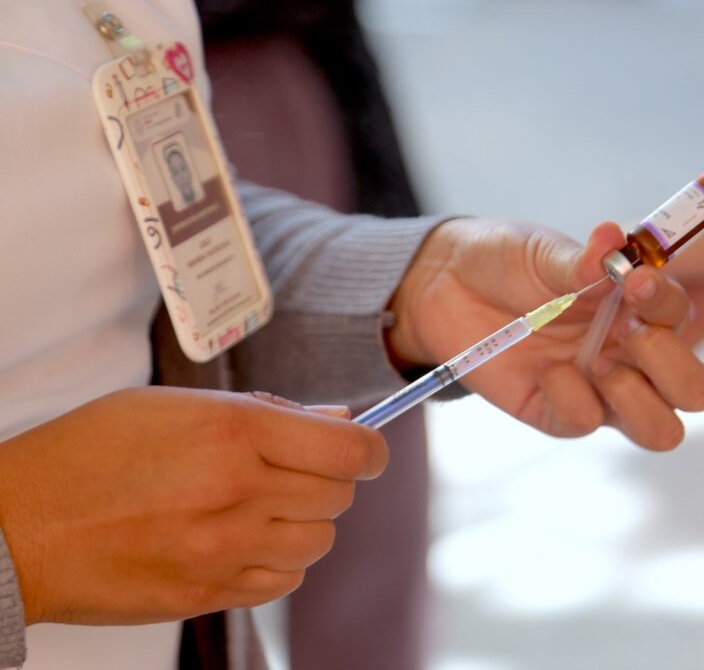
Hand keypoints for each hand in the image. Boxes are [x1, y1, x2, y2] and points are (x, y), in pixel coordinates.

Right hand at [0, 387, 386, 625]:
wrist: (20, 526)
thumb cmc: (93, 453)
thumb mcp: (179, 405)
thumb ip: (270, 414)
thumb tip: (341, 423)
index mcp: (234, 433)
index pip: (351, 451)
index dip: (370, 449)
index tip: (364, 450)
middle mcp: (237, 493)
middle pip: (340, 496)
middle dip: (329, 479)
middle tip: (290, 469)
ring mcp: (223, 552)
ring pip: (319, 542)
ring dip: (305, 521)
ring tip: (258, 504)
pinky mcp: (208, 595)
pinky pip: (283, 582)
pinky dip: (278, 561)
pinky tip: (242, 540)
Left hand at [387, 218, 703, 449]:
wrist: (445, 285)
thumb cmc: (505, 261)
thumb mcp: (543, 252)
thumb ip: (582, 260)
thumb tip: (613, 239)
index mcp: (634, 306)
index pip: (679, 315)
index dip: (666, 303)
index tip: (635, 281)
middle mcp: (626, 352)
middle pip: (693, 392)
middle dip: (675, 370)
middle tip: (632, 337)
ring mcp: (596, 388)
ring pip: (658, 430)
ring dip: (638, 401)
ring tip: (600, 367)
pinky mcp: (556, 412)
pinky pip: (585, 424)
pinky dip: (572, 399)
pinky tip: (546, 372)